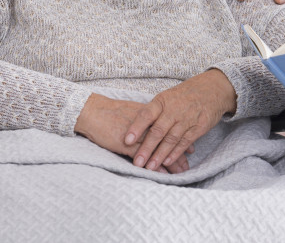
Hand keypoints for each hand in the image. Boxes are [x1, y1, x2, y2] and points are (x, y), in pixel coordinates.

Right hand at [74, 93, 190, 172]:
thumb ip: (147, 119)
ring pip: (160, 150)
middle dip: (179, 154)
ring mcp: (139, 135)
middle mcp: (148, 124)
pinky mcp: (128, 145)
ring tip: (179, 173)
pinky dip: (154, 166)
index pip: (172, 129)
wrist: (93, 111)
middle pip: (169, 140)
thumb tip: (158, 125)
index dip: (182, 140)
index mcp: (151, 115)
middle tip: (187, 166)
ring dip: (171, 163)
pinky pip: (145, 157)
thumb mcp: (134, 112)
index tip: (191, 149)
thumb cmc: (112, 112)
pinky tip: (162, 173)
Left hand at [124, 69, 236, 171]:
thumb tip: (133, 128)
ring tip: (150, 167)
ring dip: (160, 155)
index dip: (136, 127)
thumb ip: (153, 112)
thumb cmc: (184, 95)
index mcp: (162, 101)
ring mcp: (187, 118)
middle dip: (146, 148)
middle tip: (137, 162)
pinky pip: (185, 142)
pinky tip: (168, 162)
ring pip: (171, 139)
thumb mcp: (167, 97)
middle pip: (158, 131)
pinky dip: (176, 153)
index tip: (126, 141)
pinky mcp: (199, 127)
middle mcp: (174, 110)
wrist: (212, 89)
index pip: (146, 114)